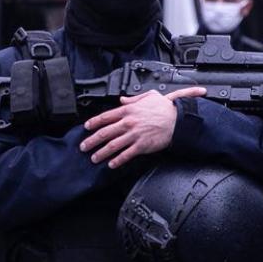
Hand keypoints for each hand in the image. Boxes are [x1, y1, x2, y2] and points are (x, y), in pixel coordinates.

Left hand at [80, 87, 207, 168]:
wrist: (178, 119)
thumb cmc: (165, 108)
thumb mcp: (149, 96)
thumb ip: (133, 99)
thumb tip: (122, 100)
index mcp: (128, 110)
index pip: (105, 117)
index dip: (93, 123)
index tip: (86, 128)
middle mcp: (128, 123)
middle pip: (104, 133)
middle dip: (91, 141)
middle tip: (84, 146)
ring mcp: (134, 135)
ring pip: (112, 145)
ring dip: (101, 153)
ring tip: (94, 158)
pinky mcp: (142, 146)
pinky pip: (126, 155)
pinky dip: (117, 160)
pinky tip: (111, 164)